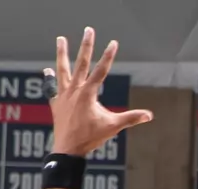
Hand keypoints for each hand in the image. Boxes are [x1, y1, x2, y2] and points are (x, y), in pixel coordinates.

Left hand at [48, 28, 153, 156]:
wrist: (68, 150)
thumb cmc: (90, 138)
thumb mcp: (112, 127)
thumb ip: (131, 118)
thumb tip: (149, 115)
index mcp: (88, 93)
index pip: (101, 70)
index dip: (108, 56)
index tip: (113, 43)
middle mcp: (74, 90)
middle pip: (81, 63)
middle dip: (86, 46)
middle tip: (89, 30)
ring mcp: (64, 95)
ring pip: (63, 70)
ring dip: (62, 54)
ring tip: (61, 39)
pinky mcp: (57, 104)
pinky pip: (52, 88)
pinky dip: (50, 79)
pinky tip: (48, 70)